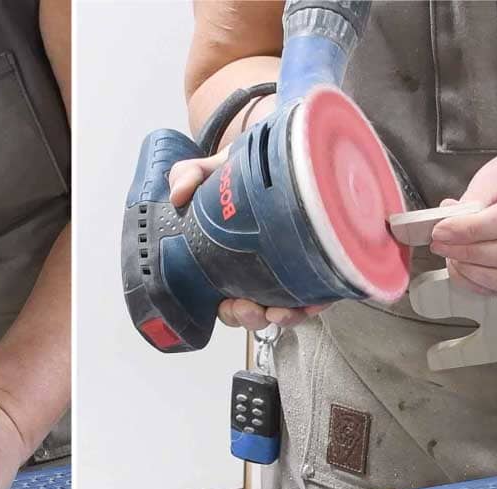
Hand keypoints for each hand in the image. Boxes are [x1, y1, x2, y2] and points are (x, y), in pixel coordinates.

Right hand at [168, 149, 327, 329]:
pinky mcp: (315, 268)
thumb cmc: (240, 177)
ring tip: (281, 311)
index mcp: (230, 267)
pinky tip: (315, 300)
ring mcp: (287, 273)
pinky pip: (318, 295)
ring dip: (284, 318)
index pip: (227, 303)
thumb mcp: (209, 172)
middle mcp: (258, 275)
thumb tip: (178, 195)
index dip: (229, 312)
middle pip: (254, 313)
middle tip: (247, 307)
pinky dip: (317, 302)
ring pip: (286, 311)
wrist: (272, 163)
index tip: (228, 305)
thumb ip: (187, 176)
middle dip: (251, 318)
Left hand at [430, 144, 496, 295]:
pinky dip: (479, 284)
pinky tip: (462, 269)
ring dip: (473, 273)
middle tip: (441, 245)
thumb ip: (471, 201)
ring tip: (451, 257)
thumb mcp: (495, 175)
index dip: (470, 230)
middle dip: (469, 254)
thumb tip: (446, 223)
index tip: (441, 230)